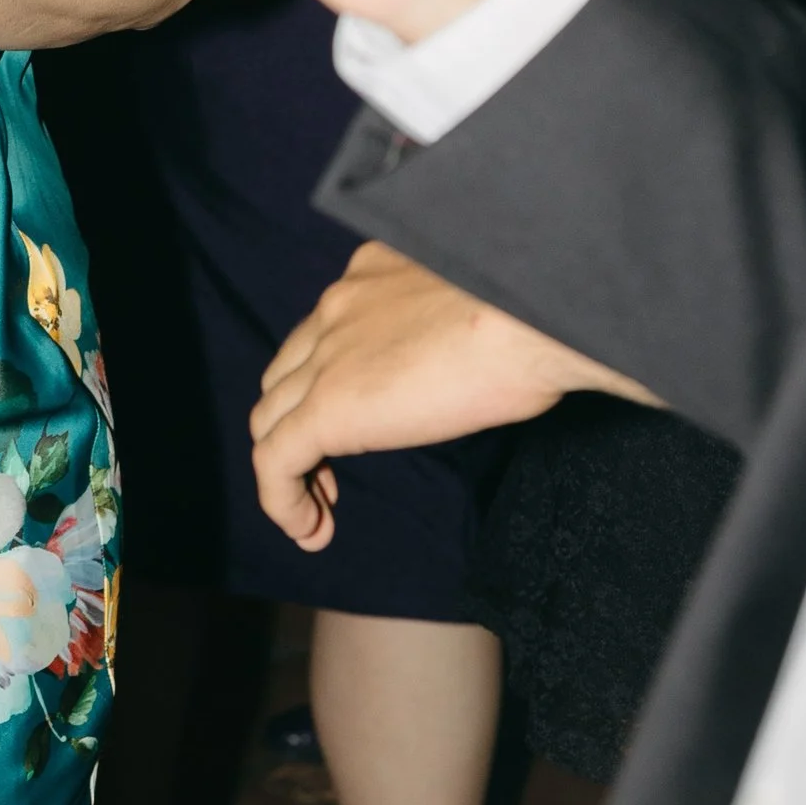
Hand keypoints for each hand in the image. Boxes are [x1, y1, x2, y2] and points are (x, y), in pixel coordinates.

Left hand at [251, 244, 648, 550]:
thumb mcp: (480, 307)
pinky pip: (274, 461)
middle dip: (298, 425)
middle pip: (286, 376)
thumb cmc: (534, 314)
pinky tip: (309, 531)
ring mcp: (327, 356)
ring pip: (271, 418)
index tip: (363, 422)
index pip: (323, 332)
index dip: (325, 382)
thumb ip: (454, 327)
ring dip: (290, 469)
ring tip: (321, 511)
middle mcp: (338, 306)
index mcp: (371, 273)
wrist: (529, 319)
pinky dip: (282, 501)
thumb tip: (476, 363)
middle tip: (334, 473)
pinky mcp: (329, 407)